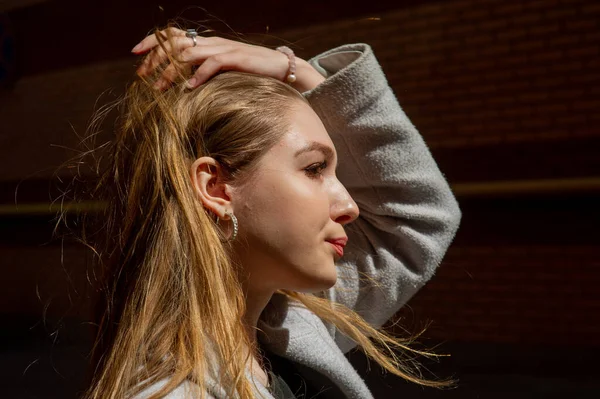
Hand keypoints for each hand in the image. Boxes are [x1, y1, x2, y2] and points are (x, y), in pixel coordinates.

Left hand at [131, 28, 324, 91]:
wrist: (281, 69)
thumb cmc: (252, 74)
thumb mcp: (224, 71)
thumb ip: (205, 73)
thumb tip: (183, 85)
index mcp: (207, 43)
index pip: (174, 35)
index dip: (152, 41)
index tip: (136, 54)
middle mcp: (211, 43)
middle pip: (175, 43)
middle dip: (155, 58)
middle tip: (142, 75)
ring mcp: (223, 49)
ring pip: (188, 54)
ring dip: (170, 71)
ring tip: (159, 87)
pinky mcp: (235, 59)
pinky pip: (211, 64)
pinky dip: (197, 76)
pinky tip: (188, 89)